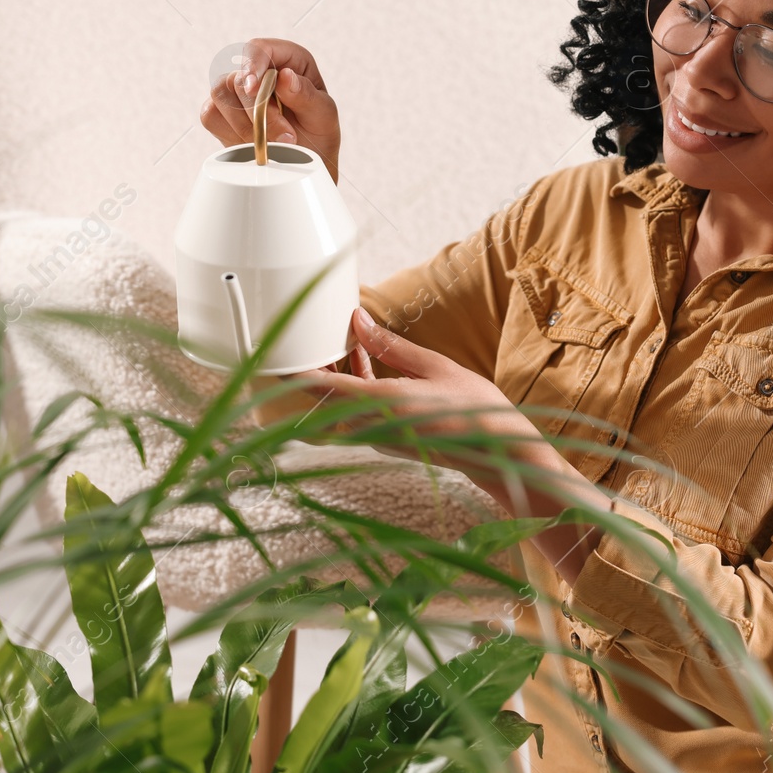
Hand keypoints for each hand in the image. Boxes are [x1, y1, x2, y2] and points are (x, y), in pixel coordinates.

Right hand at [200, 37, 342, 183]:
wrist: (304, 164)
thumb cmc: (317, 135)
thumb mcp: (324, 116)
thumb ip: (306, 95)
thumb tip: (284, 76)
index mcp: (288, 60)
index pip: (260, 48)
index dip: (253, 64)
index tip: (254, 88)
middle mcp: (260, 70)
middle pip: (237, 77)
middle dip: (257, 111)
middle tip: (284, 137)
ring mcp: (237, 91)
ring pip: (220, 95)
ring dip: (245, 125)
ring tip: (272, 144)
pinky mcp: (222, 113)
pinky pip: (210, 116)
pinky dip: (231, 133)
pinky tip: (252, 144)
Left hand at [288, 307, 540, 476]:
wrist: (497, 452)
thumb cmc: (473, 408)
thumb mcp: (433, 366)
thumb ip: (389, 345)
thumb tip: (357, 320)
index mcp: (381, 401)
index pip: (322, 385)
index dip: (295, 370)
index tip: (276, 355)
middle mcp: (373, 424)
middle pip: (327, 394)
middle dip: (320, 365)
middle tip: (321, 335)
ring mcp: (378, 436)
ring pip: (341, 403)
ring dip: (340, 375)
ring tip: (352, 344)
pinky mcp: (387, 442)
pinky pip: (358, 412)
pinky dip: (357, 388)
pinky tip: (372, 366)